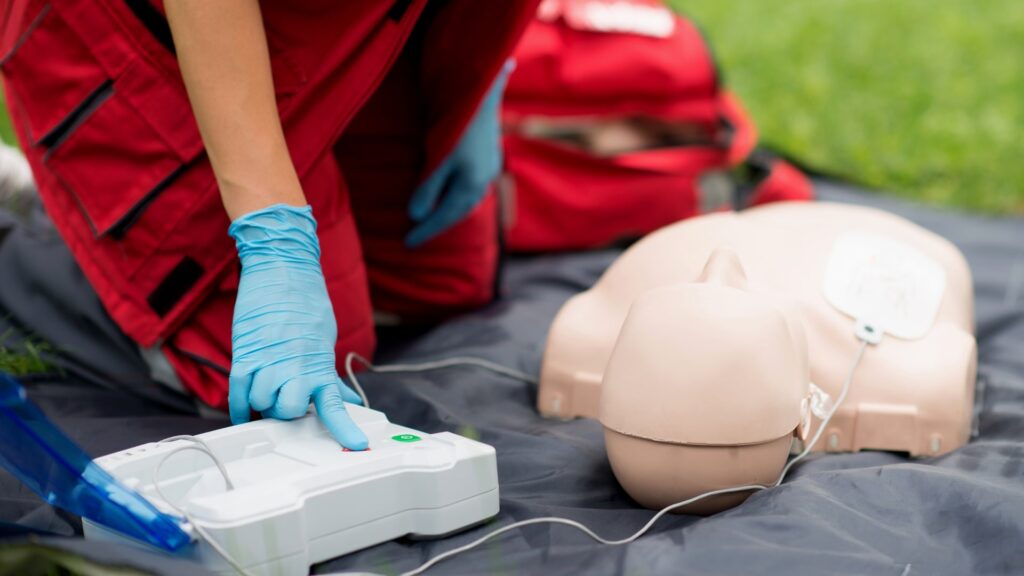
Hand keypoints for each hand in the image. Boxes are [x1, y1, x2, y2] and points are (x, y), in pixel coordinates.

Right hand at [227, 204, 367, 449]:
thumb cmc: (306, 304)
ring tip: (267, 389)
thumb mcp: (324, 341)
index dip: (345, 428)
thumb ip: (329, 375)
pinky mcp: (245, 354)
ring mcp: (267, 362)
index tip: (357, 445)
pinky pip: (237, 392)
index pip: (334, 405)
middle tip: (287, 401)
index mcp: (318, 365)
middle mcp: (294, 366)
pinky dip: (239, 406)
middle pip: (288, 412)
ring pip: (261, 403)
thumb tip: (350, 399)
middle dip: (286, 413)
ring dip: (263, 403)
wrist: (283, 271)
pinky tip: (243, 411)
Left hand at [406, 62, 512, 246]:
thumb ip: (428, 187)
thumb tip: (416, 215)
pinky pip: (471, 187)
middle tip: (417, 237)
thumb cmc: (458, 124)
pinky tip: (450, 194)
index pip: (445, 216)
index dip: (426, 230)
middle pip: (459, 212)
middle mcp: (484, 180)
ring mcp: (488, 168)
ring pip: (467, 199)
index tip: (408, 244)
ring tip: (432, 220)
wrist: (484, 91)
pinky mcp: (487, 156)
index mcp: (471, 184)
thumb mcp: (438, 157)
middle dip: (439, 225)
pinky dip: (457, 197)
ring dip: (449, 212)